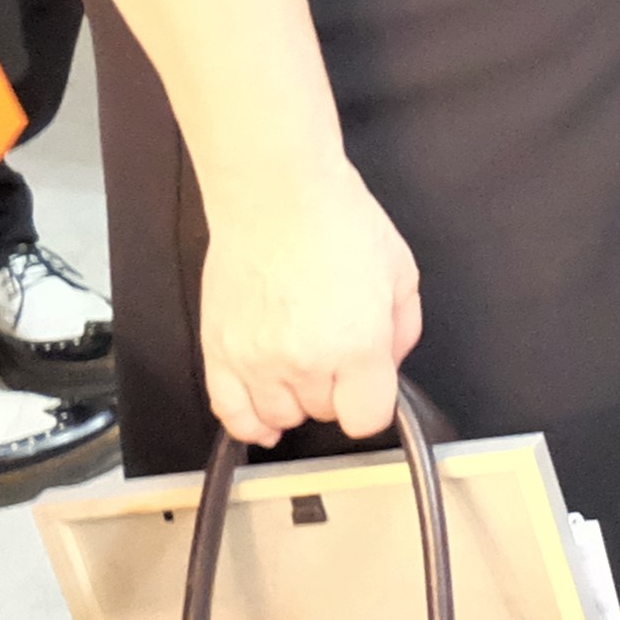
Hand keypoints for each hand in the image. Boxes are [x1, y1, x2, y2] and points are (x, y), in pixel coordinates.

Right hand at [198, 160, 422, 445]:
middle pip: (323, 414)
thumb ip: (402, 332)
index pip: (366, 419)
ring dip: (294, 399)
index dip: (372, 403)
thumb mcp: (401, 275)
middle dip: (335, 390)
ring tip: (302, 366)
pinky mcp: (218, 352)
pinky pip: (229, 412)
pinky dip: (247, 422)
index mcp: (357, 346)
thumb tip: (389, 365)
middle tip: (335, 351)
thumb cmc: (338, 224)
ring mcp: (255, 361)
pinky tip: (263, 419)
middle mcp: (304, 362)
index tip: (370, 387)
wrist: (277, 197)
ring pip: (278, 417)